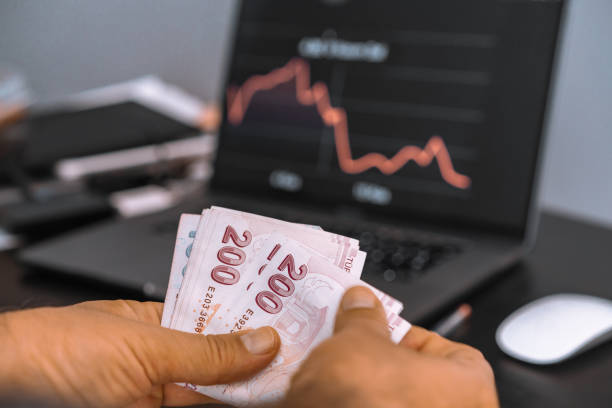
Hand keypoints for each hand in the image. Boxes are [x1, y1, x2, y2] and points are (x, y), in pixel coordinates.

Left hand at [0, 300, 279, 406]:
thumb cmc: (59, 351)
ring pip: (216, 395)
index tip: (294, 328)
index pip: (220, 321)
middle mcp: (163, 359)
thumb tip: (262, 341)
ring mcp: (158, 394)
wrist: (6, 389)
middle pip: (224, 361)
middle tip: (303, 362)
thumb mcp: (145, 347)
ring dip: (252, 391)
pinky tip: (254, 402)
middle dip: (262, 362)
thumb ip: (207, 351)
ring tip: (291, 384)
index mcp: (161, 322)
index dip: (257, 324)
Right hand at [282, 287, 498, 407]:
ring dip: (385, 393)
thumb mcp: (359, 338)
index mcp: (469, 387)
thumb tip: (362, 303)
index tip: (388, 333)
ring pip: (410, 406)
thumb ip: (366, 318)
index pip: (454, 351)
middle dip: (396, 368)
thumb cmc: (357, 396)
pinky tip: (350, 402)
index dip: (416, 338)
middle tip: (367, 353)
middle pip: (430, 382)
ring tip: (352, 379)